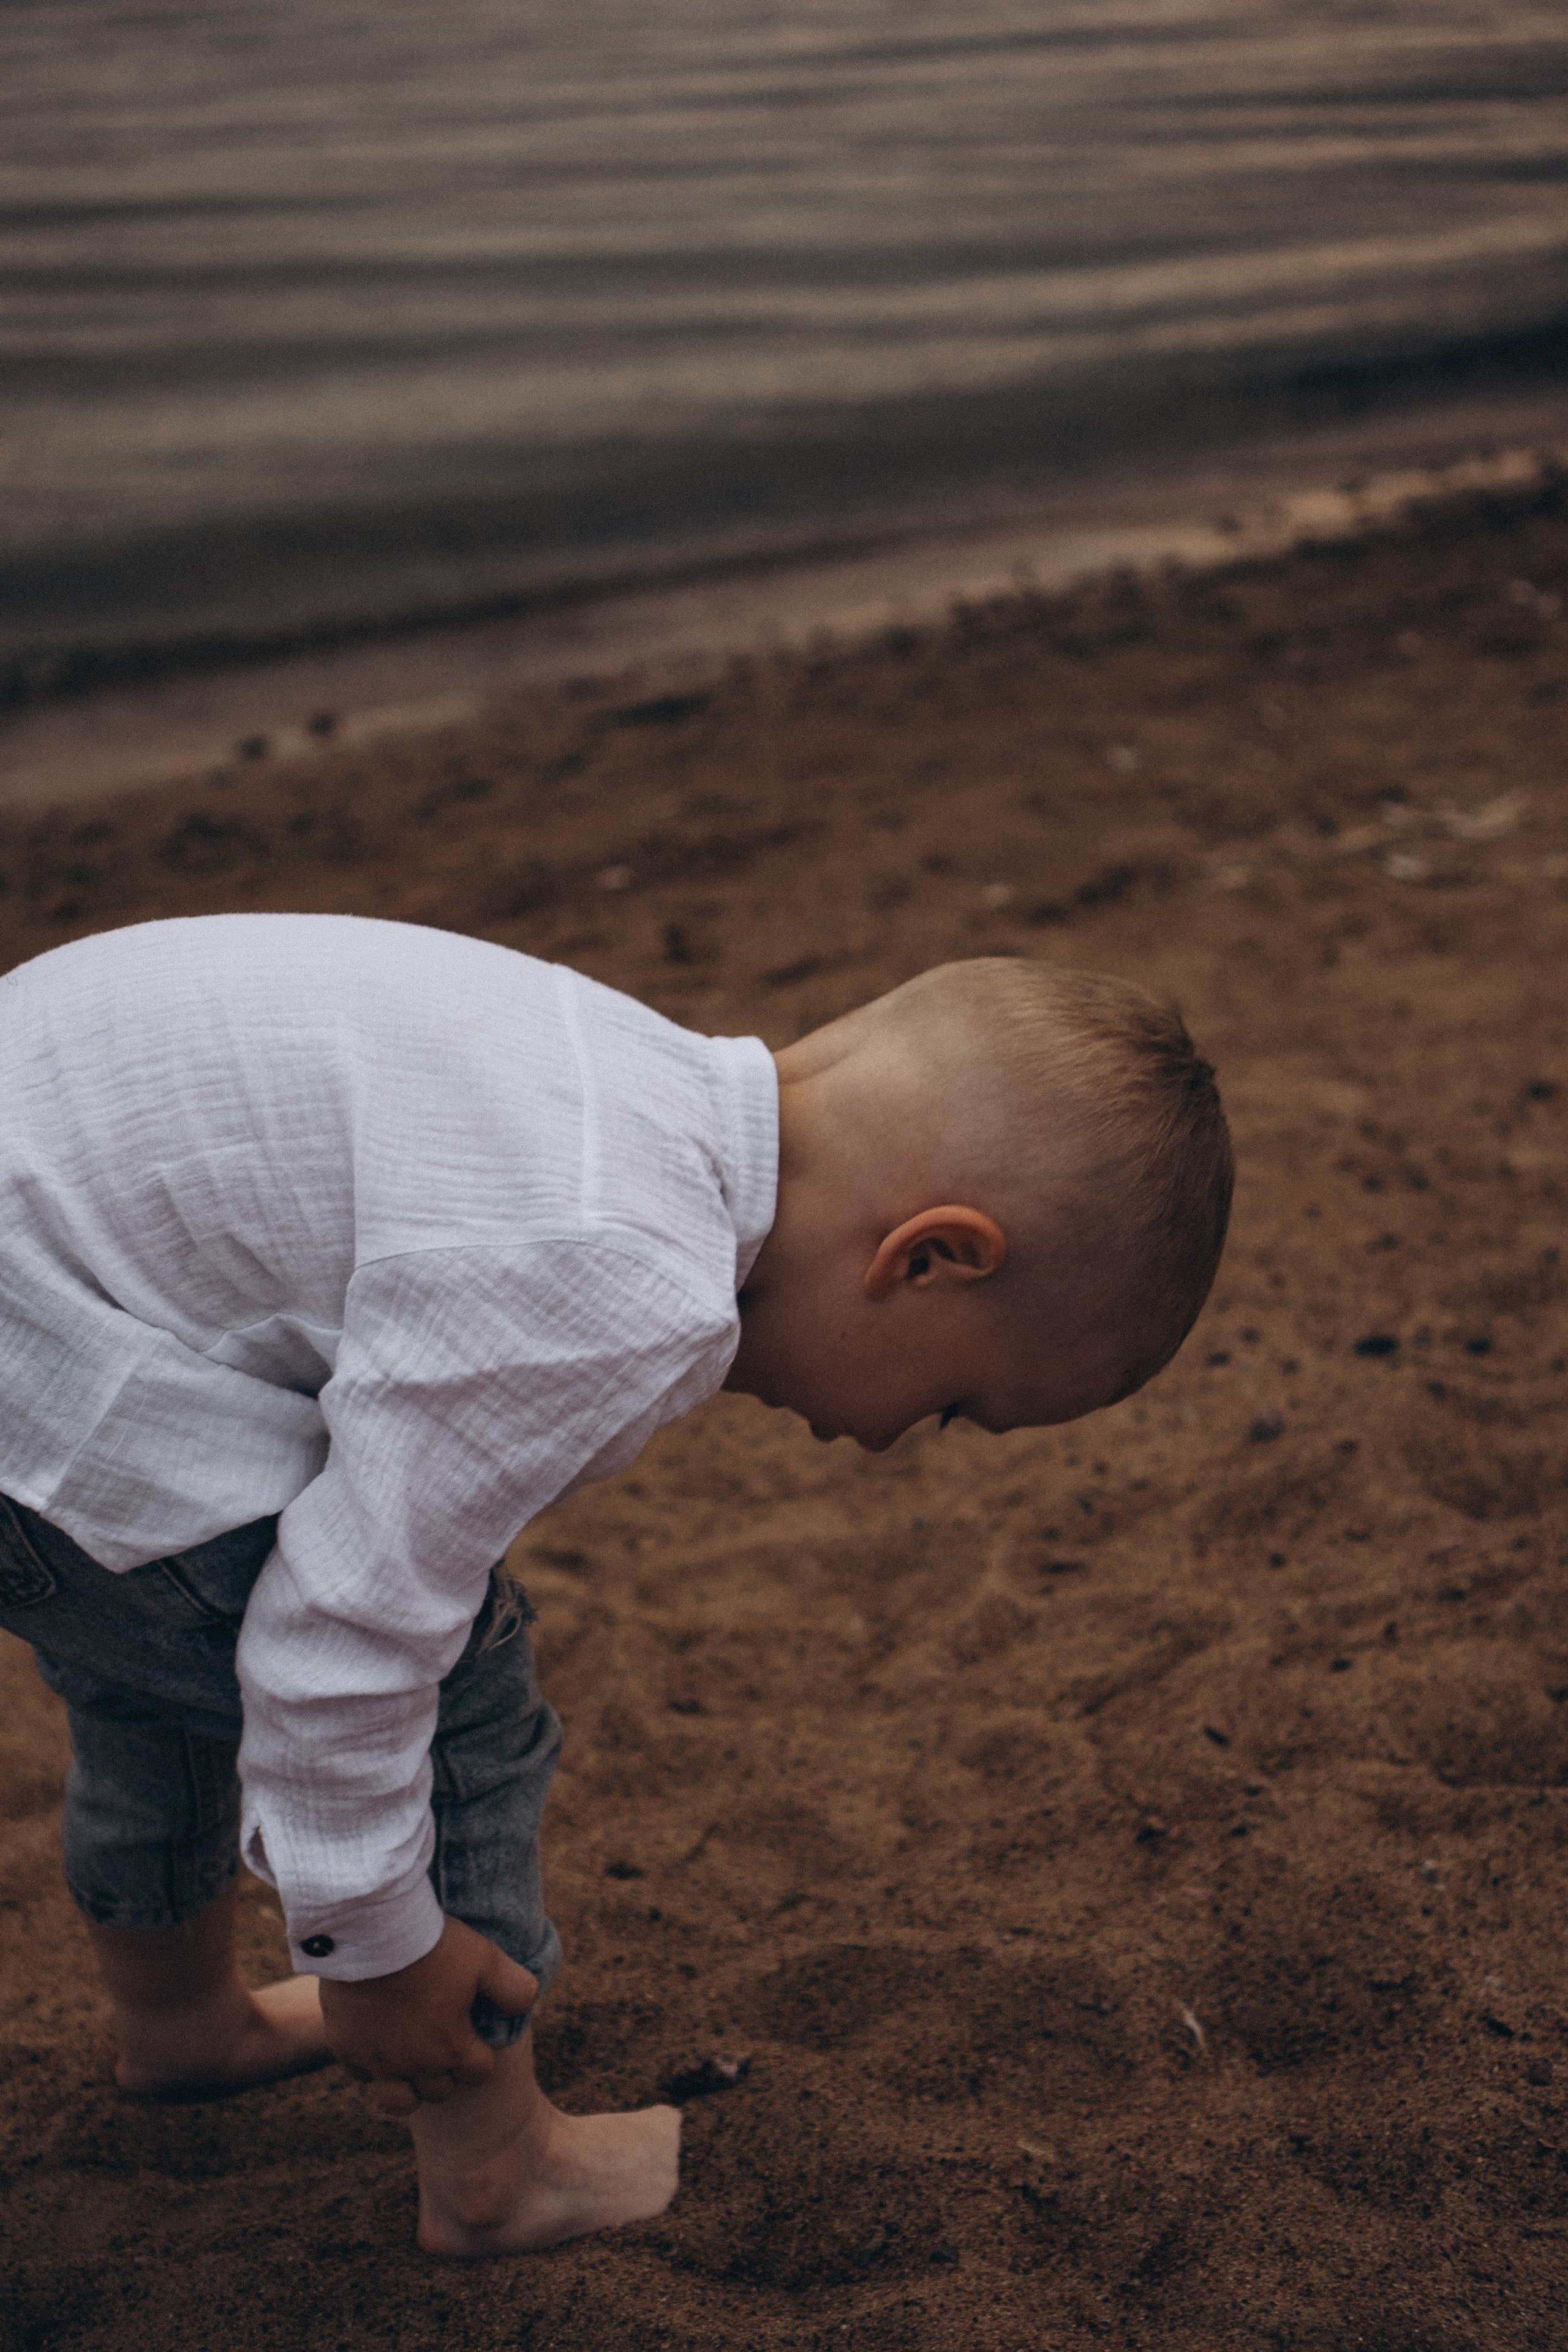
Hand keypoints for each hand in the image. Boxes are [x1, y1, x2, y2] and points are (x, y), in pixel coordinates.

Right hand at [318, 1916, 536, 2113]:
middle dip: (447, 2073)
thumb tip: (528, 2003)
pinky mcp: (345, 2048)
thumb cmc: (433, 1945)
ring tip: (413, 2060)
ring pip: (400, 2101)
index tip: (474, 2036)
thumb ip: (514, 1987)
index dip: (480, 2055)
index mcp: (452, 2047)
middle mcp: (415, 2064)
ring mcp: (377, 2061)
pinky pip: (361, 2075)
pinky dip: (371, 2065)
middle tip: (444, 2042)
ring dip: (410, 2087)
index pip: (478, 2074)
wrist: (371, 1931)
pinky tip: (378, 2040)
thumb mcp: (486, 1958)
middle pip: (439, 2091)